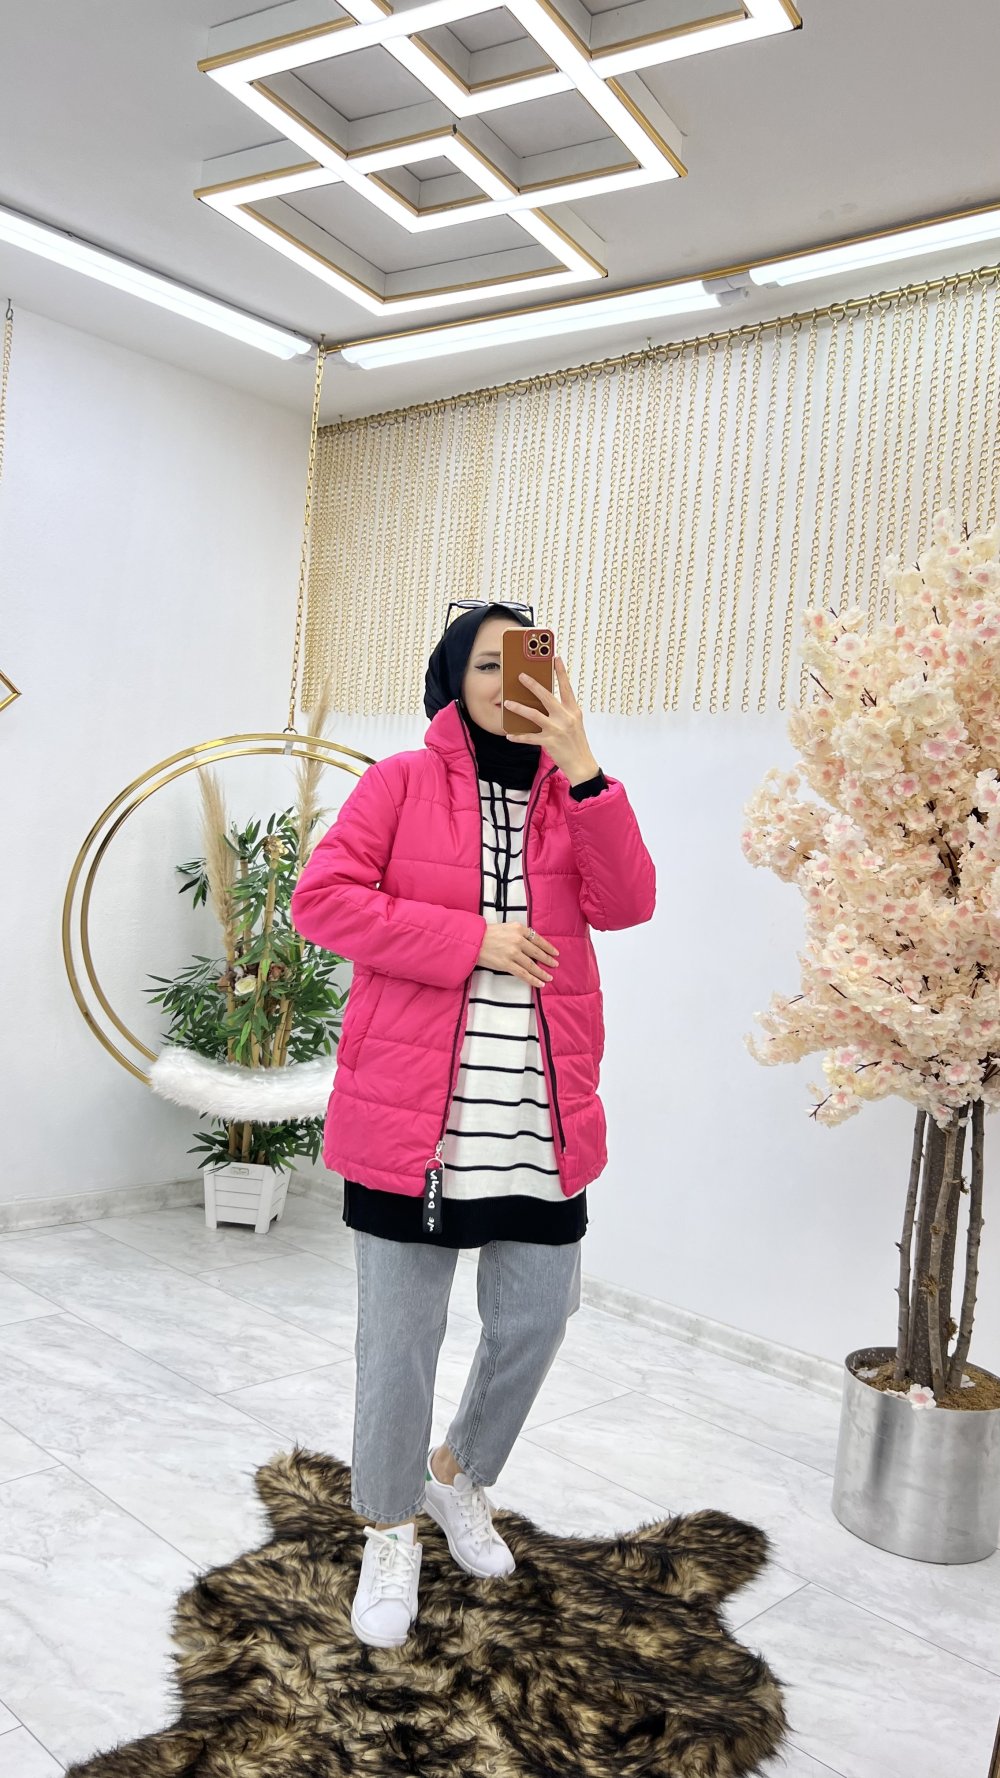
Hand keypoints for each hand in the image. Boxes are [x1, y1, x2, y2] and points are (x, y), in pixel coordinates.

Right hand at [476, 921, 559, 987]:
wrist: (472, 940)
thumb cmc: (487, 933)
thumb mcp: (506, 927)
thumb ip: (518, 933)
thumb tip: (530, 943)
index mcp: (519, 929)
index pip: (538, 939)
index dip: (548, 947)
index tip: (555, 952)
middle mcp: (518, 940)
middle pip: (537, 952)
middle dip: (548, 960)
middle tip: (555, 964)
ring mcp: (513, 953)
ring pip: (532, 965)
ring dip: (542, 972)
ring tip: (549, 977)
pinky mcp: (507, 964)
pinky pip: (523, 974)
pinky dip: (533, 979)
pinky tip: (540, 983)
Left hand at [503, 656, 599, 783]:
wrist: (582, 764)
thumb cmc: (576, 742)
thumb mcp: (574, 723)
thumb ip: (562, 711)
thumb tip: (544, 701)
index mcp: (573, 711)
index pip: (566, 687)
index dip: (561, 672)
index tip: (555, 658)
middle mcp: (566, 718)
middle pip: (546, 697)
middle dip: (532, 685)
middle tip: (521, 675)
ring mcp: (557, 730)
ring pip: (534, 715)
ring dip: (519, 708)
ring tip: (508, 703)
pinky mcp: (549, 742)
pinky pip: (530, 737)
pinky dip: (519, 736)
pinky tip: (510, 735)